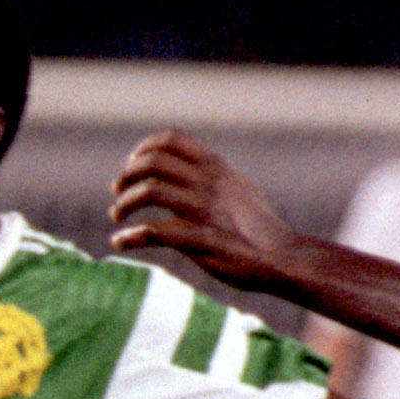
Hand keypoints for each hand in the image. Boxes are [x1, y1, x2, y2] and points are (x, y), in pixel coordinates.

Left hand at [108, 133, 304, 291]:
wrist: (283, 257)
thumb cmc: (259, 228)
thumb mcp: (239, 189)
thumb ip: (213, 177)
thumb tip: (194, 169)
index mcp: (216, 168)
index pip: (172, 140)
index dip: (144, 149)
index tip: (132, 164)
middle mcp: (208, 183)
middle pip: (153, 163)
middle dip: (127, 176)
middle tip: (118, 192)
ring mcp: (203, 210)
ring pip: (149, 191)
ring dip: (124, 204)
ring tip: (116, 217)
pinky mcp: (198, 240)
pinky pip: (154, 232)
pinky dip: (130, 236)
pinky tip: (121, 242)